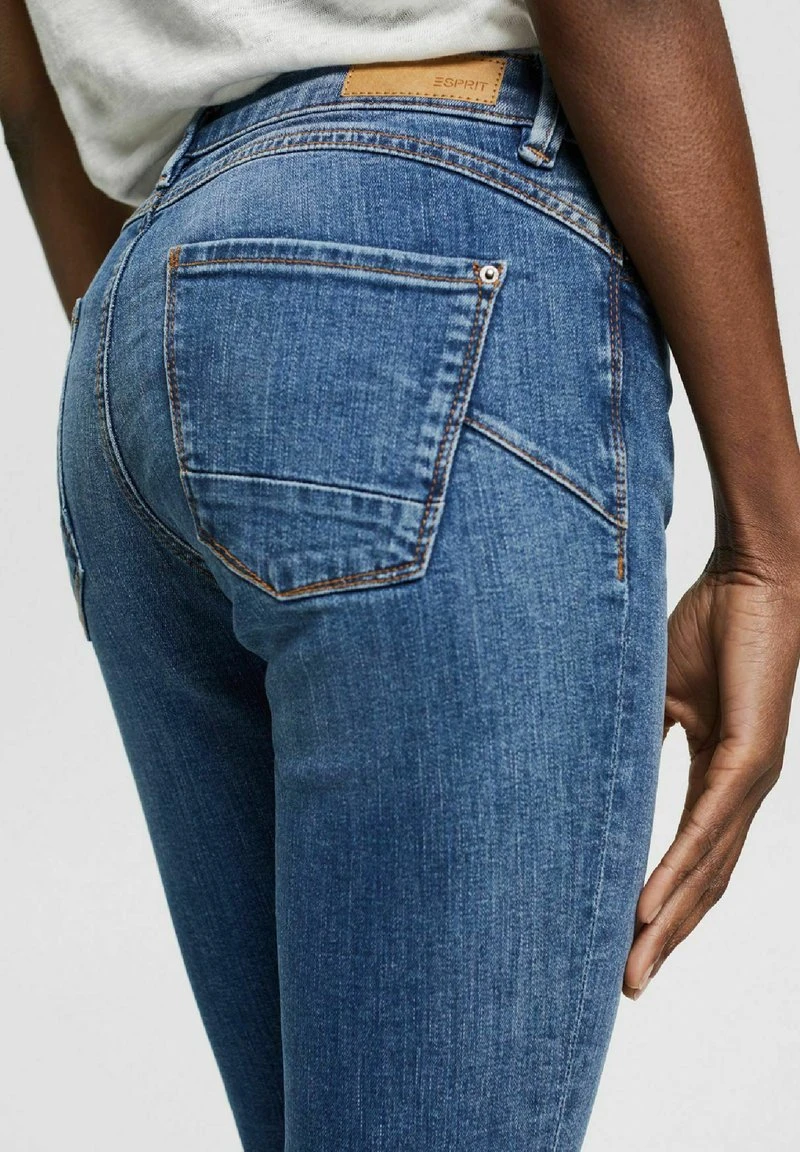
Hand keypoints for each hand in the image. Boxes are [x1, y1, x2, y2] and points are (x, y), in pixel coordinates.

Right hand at [622, 552, 799, 999]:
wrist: (757, 577)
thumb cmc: (710, 626)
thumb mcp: (656, 693)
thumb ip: (635, 734)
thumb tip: (591, 760)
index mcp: (720, 778)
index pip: (692, 859)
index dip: (664, 907)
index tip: (625, 947)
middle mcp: (741, 792)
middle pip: (704, 884)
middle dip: (667, 939)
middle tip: (627, 987)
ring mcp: (749, 780)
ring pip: (707, 870)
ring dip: (670, 924)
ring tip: (633, 967)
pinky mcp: (750, 758)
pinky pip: (708, 828)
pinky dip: (678, 872)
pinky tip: (649, 907)